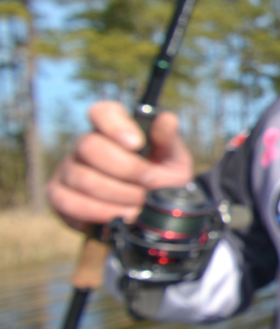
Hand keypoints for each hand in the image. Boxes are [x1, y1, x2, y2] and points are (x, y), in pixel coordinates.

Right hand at [46, 101, 193, 231]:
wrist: (145, 216)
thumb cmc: (158, 181)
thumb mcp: (173, 161)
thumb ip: (169, 141)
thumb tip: (167, 119)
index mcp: (114, 129)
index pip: (103, 111)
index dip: (116, 125)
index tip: (137, 143)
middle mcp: (86, 144)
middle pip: (89, 145)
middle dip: (126, 169)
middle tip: (149, 184)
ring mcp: (68, 169)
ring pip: (82, 177)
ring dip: (116, 194)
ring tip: (139, 205)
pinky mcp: (58, 195)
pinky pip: (69, 202)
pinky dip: (99, 212)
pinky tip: (119, 216)